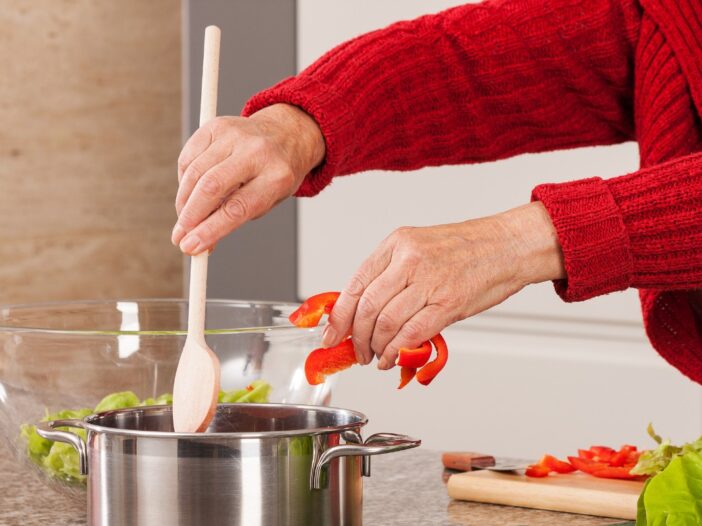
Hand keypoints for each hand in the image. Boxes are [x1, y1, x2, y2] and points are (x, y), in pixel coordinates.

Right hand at [172, 104, 324, 253]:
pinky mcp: (216, 126)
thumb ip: (234, 218)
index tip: (190, 247)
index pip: (237, 209)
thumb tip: (197, 242)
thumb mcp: (266, 201)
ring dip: (184, 201)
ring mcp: (235, 135)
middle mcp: (256, 152)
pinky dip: (184, 181)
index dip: (209, 230)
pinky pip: (189, 158)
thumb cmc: (273, 175)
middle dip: (189, 216)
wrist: (285, 134)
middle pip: (211, 187)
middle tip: (180, 236)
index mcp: (276, 177)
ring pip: (195, 172)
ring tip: (185, 218)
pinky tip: (191, 191)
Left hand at [320, 202, 565, 367]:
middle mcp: (408, 259)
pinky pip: (410, 334)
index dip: (338, 315)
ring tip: (376, 357)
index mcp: (396, 243)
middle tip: (356, 351)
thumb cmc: (467, 248)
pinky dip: (396, 351)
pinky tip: (393, 358)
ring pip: (385, 323)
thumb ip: (392, 274)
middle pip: (366, 307)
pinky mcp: (447, 303)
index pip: (355, 284)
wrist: (507, 245)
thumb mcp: (420, 247)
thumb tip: (366, 309)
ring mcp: (428, 281)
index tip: (331, 334)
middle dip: (356, 337)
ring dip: (376, 347)